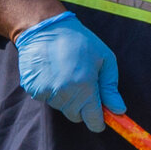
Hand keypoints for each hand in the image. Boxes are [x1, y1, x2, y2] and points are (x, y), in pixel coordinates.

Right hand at [14, 11, 123, 130]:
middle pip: (76, 115)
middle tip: (83, 85)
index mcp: (84, 87)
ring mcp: (45, 91)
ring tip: (66, 74)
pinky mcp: (31, 88)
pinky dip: (51, 90)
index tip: (100, 118)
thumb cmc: (80, 42)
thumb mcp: (105, 60)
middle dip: (83, 106)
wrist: (44, 28)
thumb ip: (110, 89)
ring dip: (66, 97)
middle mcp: (63, 93)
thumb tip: (118, 111)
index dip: (98, 121)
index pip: (93, 120)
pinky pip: (46, 98)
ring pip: (61, 107)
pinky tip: (53, 73)